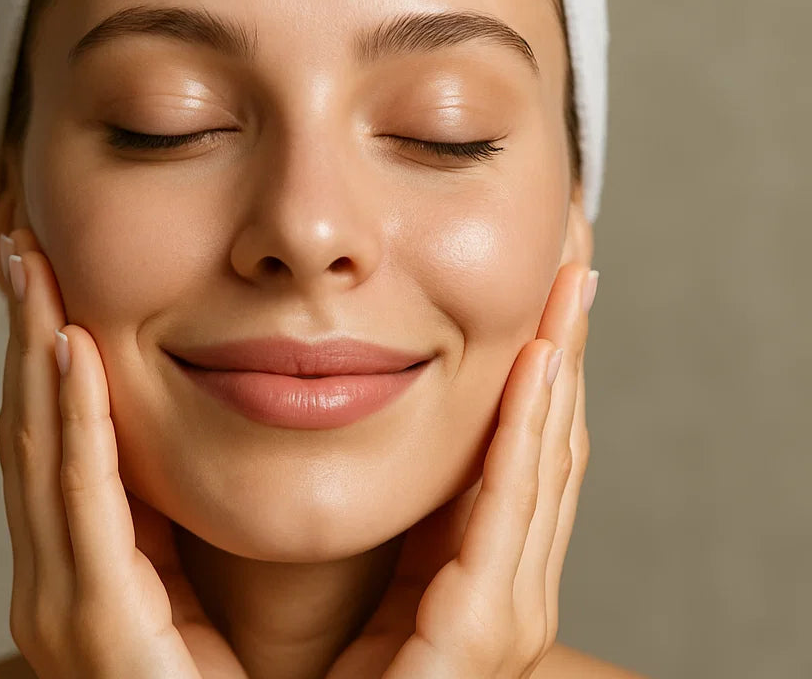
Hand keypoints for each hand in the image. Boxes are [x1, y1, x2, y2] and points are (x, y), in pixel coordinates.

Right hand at [0, 227, 247, 678]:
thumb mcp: (203, 572)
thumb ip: (182, 511)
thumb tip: (210, 406)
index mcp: (87, 565)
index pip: (56, 435)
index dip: (45, 351)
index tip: (49, 273)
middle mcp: (58, 582)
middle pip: (34, 428)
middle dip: (24, 333)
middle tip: (22, 245)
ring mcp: (67, 608)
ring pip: (41, 449)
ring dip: (33, 353)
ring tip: (33, 269)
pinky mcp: (99, 630)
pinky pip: (83, 502)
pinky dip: (71, 422)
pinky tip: (67, 347)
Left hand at [327, 262, 594, 678]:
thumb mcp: (351, 571)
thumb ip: (363, 507)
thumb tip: (324, 399)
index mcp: (475, 572)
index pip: (520, 451)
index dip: (538, 369)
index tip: (543, 294)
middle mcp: (505, 588)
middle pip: (548, 443)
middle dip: (564, 351)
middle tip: (574, 263)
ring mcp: (504, 613)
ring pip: (544, 460)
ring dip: (560, 366)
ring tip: (571, 285)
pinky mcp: (481, 633)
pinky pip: (507, 506)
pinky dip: (527, 430)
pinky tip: (539, 361)